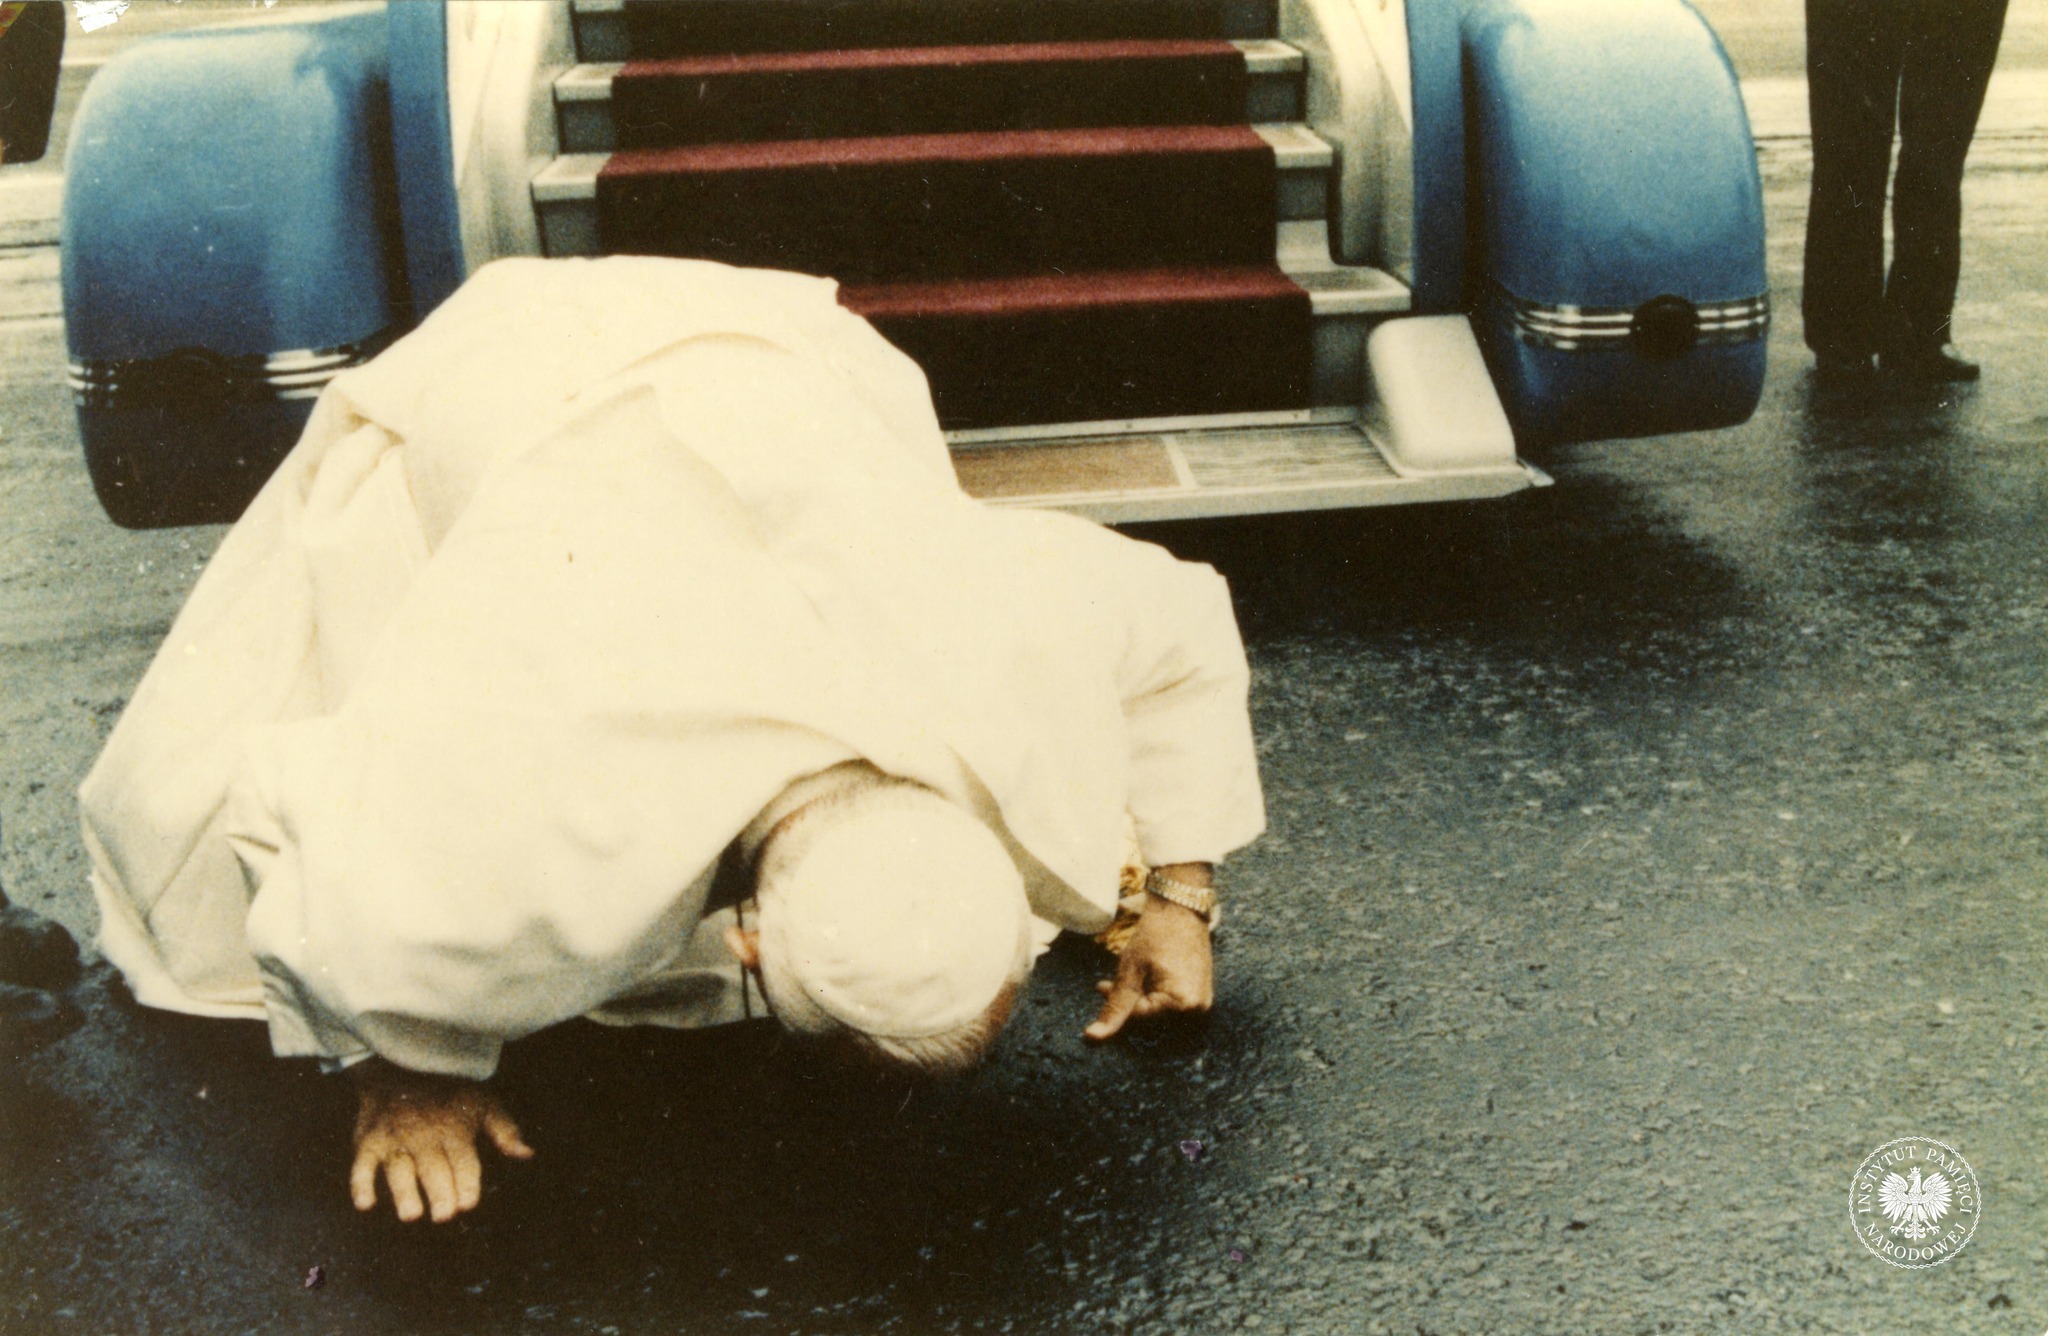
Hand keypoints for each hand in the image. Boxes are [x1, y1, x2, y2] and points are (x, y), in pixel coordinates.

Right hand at [348, 1061, 533, 1222]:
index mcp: (455, 1131)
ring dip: (404, 1192)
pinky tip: (365, 1204)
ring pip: (399, 1170)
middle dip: (440, 1191)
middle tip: (444, 1215)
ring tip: (411, 1215)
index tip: (469, 1204)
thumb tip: (527, 1154)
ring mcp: (395, 1141)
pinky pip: (361, 1165)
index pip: (463, 1162)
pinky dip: (360, 1184)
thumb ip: (505, 1130)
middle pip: (434, 1169)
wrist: (402, 1066)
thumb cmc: (450, 1093)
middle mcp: (425, 1138)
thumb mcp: (484, 1103)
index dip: (466, 1183)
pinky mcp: (368, 1143)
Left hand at [1085, 878, 1213, 1040]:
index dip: (1117, 1003)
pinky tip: (1146, 978)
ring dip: (1141, 1000)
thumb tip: (1093, 1037)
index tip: (1100, 986)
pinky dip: (1154, 996)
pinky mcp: (1200, 995)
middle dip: (1128, 1004)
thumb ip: (1115, 1007)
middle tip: (1112, 983)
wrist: (1180, 908)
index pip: (1140, 1018)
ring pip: (1160, 1014)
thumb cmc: (1155, 935)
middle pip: (1151, 1020)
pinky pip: (1172, 1006)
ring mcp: (1202, 1003)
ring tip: (1133, 976)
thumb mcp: (1130, 971)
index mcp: (1182, 1004)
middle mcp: (1198, 1009)